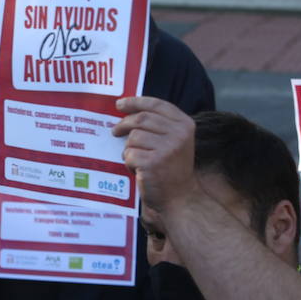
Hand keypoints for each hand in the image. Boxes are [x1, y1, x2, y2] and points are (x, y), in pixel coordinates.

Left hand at [113, 96, 196, 212]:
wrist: (179, 198)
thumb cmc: (172, 168)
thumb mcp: (174, 142)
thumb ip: (159, 126)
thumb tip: (127, 111)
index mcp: (185, 125)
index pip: (157, 105)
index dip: (136, 102)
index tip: (120, 104)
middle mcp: (179, 134)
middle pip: (141, 118)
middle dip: (124, 124)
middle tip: (115, 131)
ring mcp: (167, 148)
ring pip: (133, 138)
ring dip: (129, 149)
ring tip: (137, 160)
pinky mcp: (153, 163)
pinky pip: (129, 155)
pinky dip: (128, 163)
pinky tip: (137, 170)